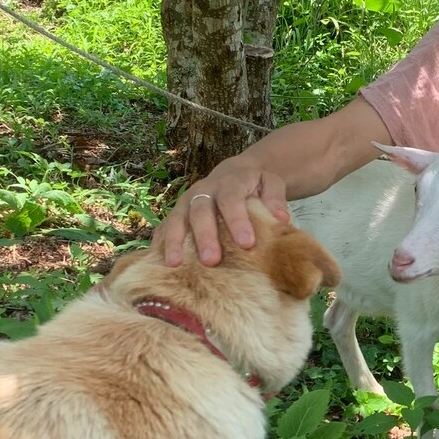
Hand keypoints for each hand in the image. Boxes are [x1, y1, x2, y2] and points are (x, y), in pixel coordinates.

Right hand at [160, 155, 289, 266]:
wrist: (235, 173)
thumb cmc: (255, 185)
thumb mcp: (271, 183)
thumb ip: (275, 198)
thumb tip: (281, 219)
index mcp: (229, 183)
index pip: (231, 200)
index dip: (237, 221)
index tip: (247, 244)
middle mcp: (204, 191)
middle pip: (200, 211)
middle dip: (204, 236)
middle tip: (211, 260)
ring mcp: (186, 202)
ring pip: (177, 219)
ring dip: (174, 241)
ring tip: (174, 264)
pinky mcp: (176, 214)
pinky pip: (164, 228)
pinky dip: (159, 244)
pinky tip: (157, 263)